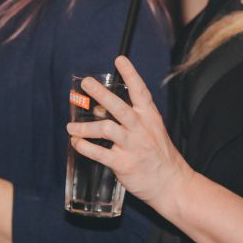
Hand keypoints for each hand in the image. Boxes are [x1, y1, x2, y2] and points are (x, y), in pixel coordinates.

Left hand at [65, 55, 191, 214]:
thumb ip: (129, 119)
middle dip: (101, 94)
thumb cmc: (158, 155)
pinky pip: (100, 154)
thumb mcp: (150, 131)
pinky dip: (85, 147)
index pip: (140, 91)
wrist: (171, 183)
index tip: (120, 59)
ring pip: (106, 129)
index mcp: (150, 118)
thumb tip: (99, 109)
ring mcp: (133, 146)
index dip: (130, 74)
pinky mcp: (124, 164)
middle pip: (119, 107)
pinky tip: (76, 143)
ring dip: (85, 127)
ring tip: (71, 127)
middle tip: (86, 84)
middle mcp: (141, 129)